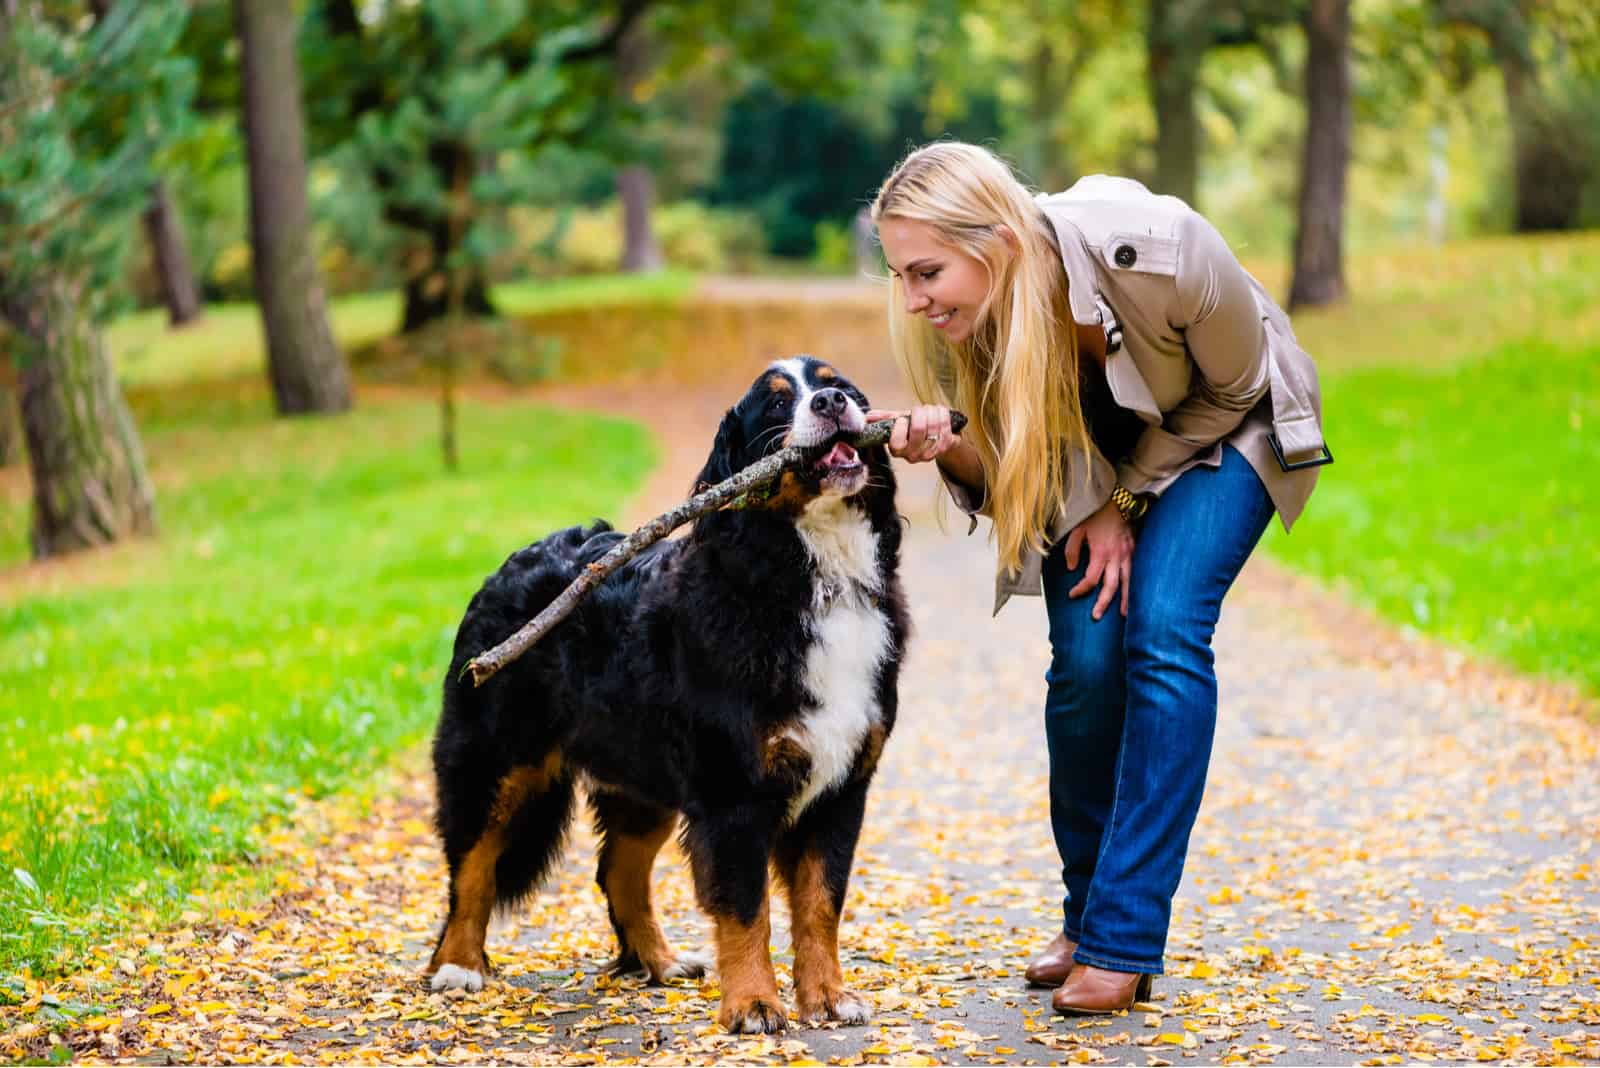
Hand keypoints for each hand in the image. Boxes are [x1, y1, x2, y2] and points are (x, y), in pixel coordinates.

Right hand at [865, 405, 961, 463]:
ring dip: (932, 411)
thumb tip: (867, 417)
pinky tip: (940, 412)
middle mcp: (913, 455)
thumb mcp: (897, 422)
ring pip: (933, 426)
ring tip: (931, 409)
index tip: (903, 418)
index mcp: (898, 449)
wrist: (936, 436)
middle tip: (920, 409)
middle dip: (919, 412)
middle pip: (917, 429)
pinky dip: (943, 415)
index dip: (900, 426)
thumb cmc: (914, 429)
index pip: (896, 442)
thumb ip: (883, 418)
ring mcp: (930, 452)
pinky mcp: (945, 447)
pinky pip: (945, 427)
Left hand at [1064, 498, 1134, 619]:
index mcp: (1100, 552)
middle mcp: (1116, 557)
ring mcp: (1128, 555)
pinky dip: (1135, 586)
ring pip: (1128, 583)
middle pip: (1110, 587)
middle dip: (1103, 603)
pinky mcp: (1135, 551)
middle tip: (1095, 616)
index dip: (1080, 589)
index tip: (1072, 594)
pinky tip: (1135, 596)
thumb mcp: (1077, 529)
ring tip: (1123, 615)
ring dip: (1125, 600)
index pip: (1090, 579)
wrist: (1118, 501)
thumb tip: (1071, 568)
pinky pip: (1136, 573)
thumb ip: (1071, 549)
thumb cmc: (1096, 515)